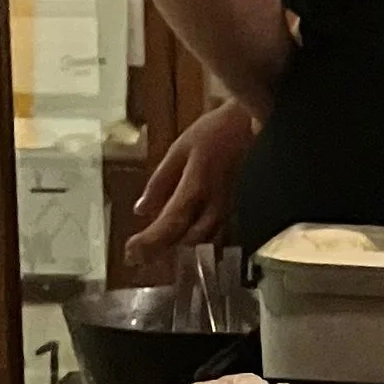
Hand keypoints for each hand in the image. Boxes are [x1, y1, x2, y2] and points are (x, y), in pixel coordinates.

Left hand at [127, 98, 258, 266]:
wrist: (253, 127)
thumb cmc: (215, 133)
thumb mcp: (179, 151)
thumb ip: (160, 183)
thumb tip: (141, 210)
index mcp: (195, 189)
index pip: (169, 225)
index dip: (149, 244)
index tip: (130, 253)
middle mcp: (214, 207)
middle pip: (186, 241)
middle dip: (160, 251)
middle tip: (137, 256)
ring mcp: (228, 212)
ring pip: (203, 243)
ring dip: (178, 249)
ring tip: (158, 249)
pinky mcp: (236, 211)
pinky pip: (216, 236)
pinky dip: (197, 243)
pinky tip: (185, 240)